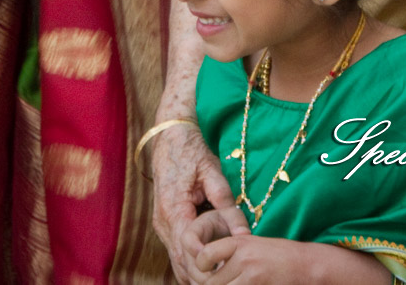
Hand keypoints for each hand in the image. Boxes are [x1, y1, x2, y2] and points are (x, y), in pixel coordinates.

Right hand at [153, 121, 249, 283]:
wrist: (169, 136)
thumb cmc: (192, 151)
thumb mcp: (213, 174)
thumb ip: (228, 206)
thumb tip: (244, 235)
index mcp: (174, 210)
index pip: (190, 249)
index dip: (208, 265)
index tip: (228, 270)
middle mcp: (162, 222)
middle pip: (181, 261)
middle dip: (203, 276)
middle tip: (227, 282)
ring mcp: (160, 224)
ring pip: (176, 260)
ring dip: (195, 274)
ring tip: (219, 280)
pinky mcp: (163, 223)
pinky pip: (174, 251)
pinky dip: (189, 264)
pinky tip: (208, 270)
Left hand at [194, 235, 307, 284]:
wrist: (307, 265)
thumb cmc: (279, 255)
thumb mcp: (254, 246)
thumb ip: (232, 255)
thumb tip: (208, 269)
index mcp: (240, 242)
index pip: (205, 254)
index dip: (201, 266)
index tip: (208, 270)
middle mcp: (243, 258)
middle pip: (211, 282)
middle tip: (224, 282)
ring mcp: (251, 276)